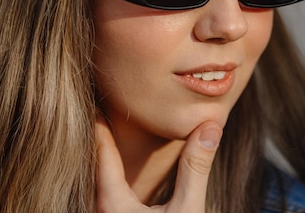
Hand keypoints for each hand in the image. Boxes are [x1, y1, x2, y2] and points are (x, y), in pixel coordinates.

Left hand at [95, 117, 222, 212]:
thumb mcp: (187, 211)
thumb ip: (195, 170)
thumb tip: (210, 128)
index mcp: (112, 204)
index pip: (102, 153)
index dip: (101, 125)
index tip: (98, 102)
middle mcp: (101, 212)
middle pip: (94, 167)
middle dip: (100, 141)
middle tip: (101, 115)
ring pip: (98, 186)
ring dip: (104, 164)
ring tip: (109, 142)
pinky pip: (105, 201)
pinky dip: (109, 182)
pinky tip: (121, 178)